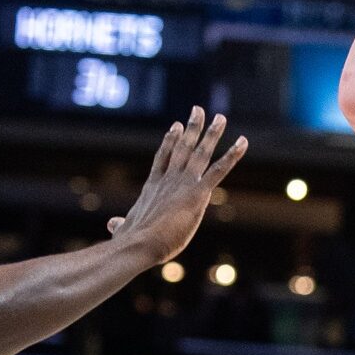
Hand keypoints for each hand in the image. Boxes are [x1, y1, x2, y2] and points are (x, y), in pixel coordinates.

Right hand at [107, 106, 246, 262]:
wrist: (138, 244)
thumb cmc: (131, 241)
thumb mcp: (124, 229)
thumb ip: (120, 225)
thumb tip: (111, 225)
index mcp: (153, 187)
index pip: (163, 158)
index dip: (170, 141)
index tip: (175, 126)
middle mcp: (168, 180)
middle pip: (182, 147)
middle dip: (192, 128)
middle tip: (198, 110)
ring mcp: (183, 184)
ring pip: (200, 153)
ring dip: (212, 134)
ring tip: (220, 117)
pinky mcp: (197, 194)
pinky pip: (219, 170)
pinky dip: (232, 155)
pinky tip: (243, 142)